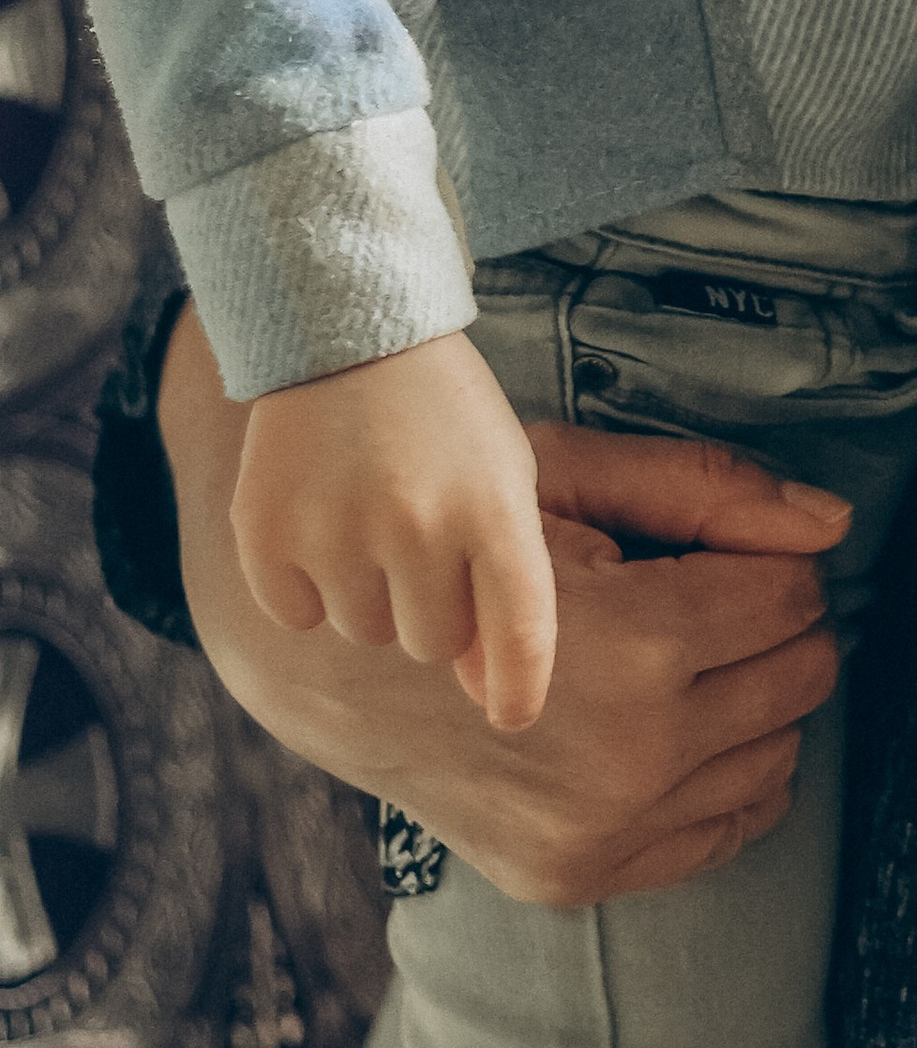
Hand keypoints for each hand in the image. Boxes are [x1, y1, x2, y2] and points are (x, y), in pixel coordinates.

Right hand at [168, 310, 848, 902]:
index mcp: (634, 649)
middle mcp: (629, 762)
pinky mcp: (575, 879)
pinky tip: (679, 724)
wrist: (336, 664)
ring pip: (777, 757)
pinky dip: (728, 774)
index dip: (769, 557)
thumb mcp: (572, 477)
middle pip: (801, 676)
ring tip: (684, 655)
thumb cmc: (464, 545)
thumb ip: (709, 491)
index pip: (791, 596)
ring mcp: (600, 836)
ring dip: (756, 698)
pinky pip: (726, 831)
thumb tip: (832, 524)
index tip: (723, 546)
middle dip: (774, 623)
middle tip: (709, 593)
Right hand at [232, 331, 557, 730]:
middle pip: (430, 644)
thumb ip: (505, 583)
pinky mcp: (266, 534)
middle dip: (431, 604)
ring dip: (369, 590)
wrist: (348, 330)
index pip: (520, 631)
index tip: (511, 717)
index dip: (519, 688)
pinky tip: (319, 513)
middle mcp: (419, 525)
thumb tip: (483, 696)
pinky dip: (306, 582)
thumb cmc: (444, 415)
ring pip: (365, 632)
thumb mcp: (499, 477)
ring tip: (370, 508)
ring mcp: (337, 530)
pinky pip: (296, 614)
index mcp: (494, 507)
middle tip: (419, 530)